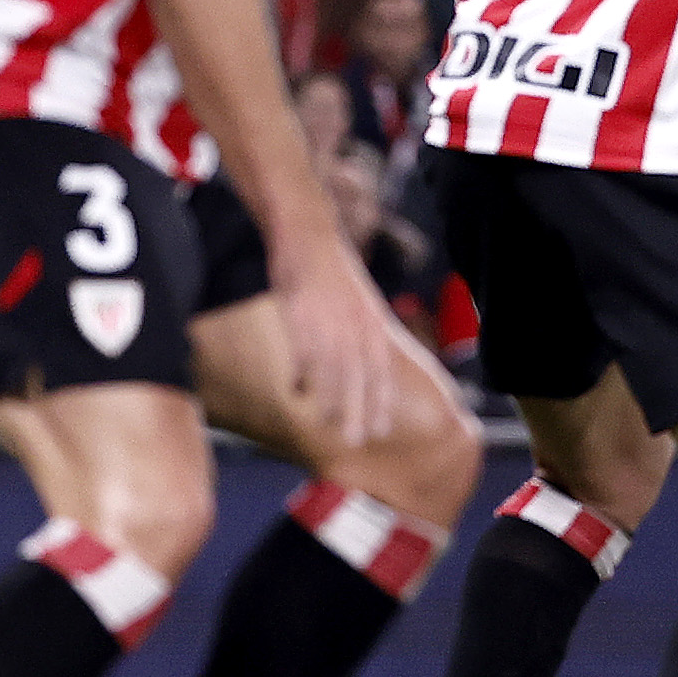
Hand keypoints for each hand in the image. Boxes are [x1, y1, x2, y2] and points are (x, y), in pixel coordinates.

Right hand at [268, 240, 432, 456]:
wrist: (310, 236)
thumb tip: (368, 364)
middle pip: (359, 377)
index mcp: (372, 323)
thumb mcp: (360, 303)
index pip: (381, 370)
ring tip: (326, 422)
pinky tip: (296, 390)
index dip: (381, 401)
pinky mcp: (302, 313)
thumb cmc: (333, 273)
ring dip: (330, 399)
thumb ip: (364, 335)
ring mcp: (329, 320)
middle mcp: (355, 325)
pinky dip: (301, 372)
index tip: (381, 427)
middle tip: (356, 439)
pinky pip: (302, 351)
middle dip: (359, 410)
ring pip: (332, 369)